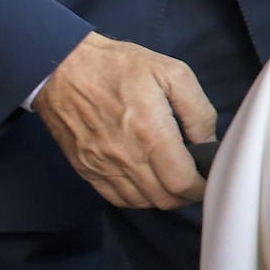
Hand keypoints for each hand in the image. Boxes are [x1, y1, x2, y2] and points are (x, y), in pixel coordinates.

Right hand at [33, 32, 216, 209]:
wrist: (61, 66)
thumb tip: (208, 142)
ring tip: (173, 179)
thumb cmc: (118, 66)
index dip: (201, 187)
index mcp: (150, 134)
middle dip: (187, 195)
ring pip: (142, 203)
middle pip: (164, 199)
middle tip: (195, 178)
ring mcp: (103, 166)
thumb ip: (198, 112)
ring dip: (163, 197)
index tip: (208, 177)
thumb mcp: (172, 74)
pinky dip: (137, 197)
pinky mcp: (86, 168)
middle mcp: (126, 157)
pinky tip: (147, 181)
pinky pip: (116, 198)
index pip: (182, 183)